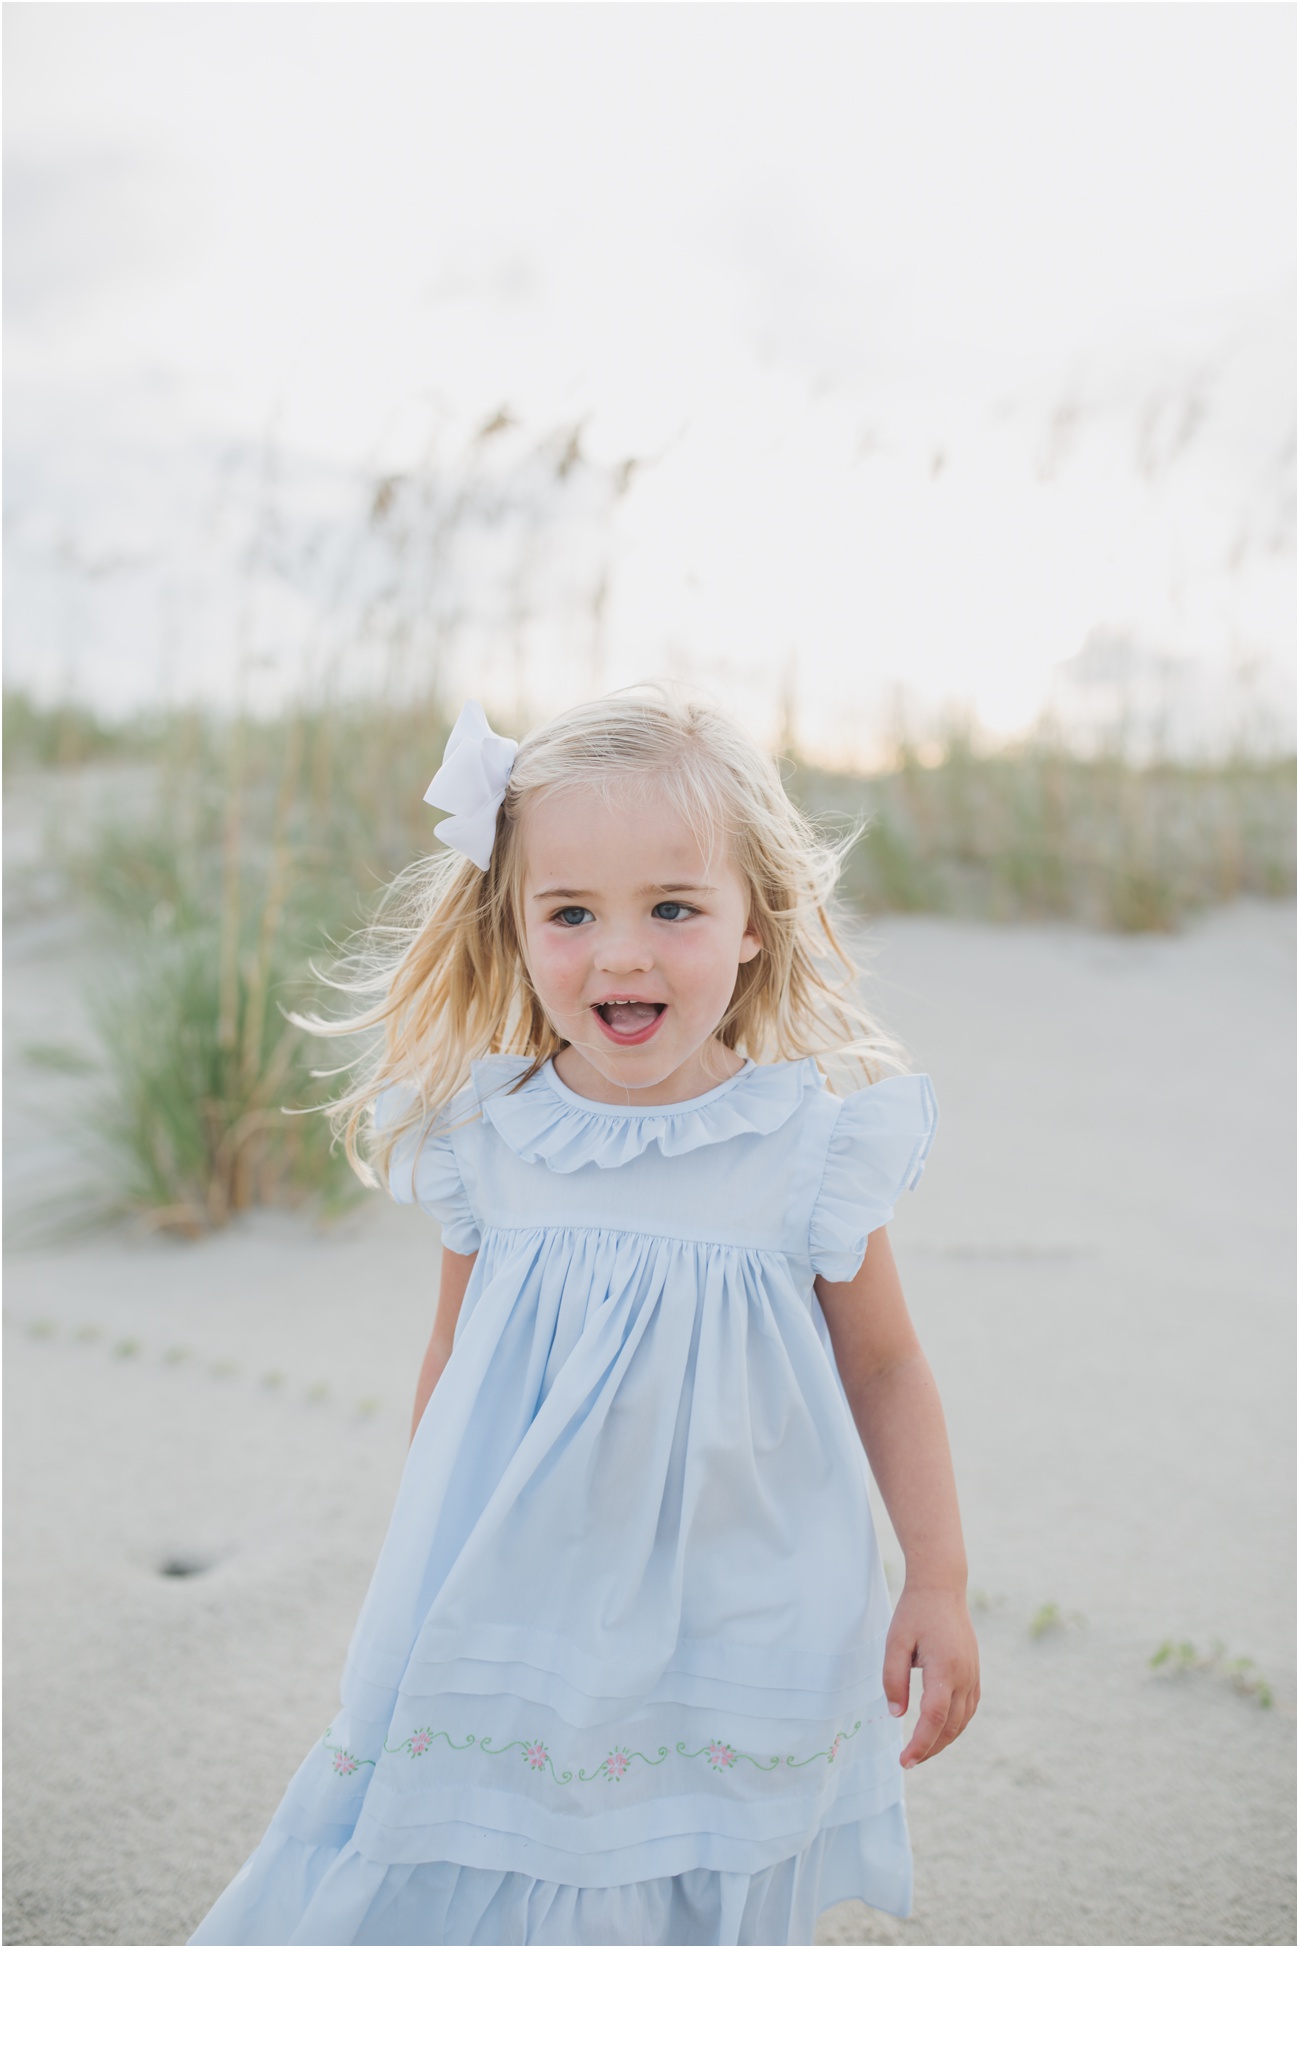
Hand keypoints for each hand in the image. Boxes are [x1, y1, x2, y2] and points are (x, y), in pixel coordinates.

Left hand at [883, 1584, 979, 1768]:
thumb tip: (897, 1715)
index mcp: (945, 1668)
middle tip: (907, 1761)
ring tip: (920, 1750)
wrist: (942, 1587)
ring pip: (963, 1721)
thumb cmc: (915, 1613)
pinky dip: (954, 1725)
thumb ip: (893, 1679)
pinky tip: (939, 1730)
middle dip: (930, 1748)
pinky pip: (968, 1708)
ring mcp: (973, 1675)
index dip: (921, 1744)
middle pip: (951, 1726)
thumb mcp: (895, 1642)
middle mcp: (964, 1676)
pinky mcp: (974, 1672)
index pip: (934, 1718)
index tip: (904, 1760)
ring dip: (943, 1740)